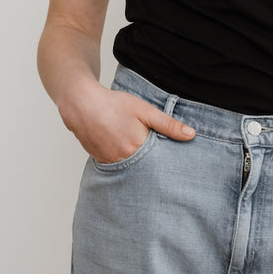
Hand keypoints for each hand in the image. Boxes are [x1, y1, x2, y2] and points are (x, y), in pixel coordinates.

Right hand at [59, 80, 195, 163]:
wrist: (81, 104)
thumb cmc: (114, 104)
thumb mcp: (145, 110)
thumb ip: (168, 125)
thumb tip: (191, 135)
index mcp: (137, 148)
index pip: (159, 163)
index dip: (166, 163)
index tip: (175, 165)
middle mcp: (123, 160)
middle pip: (145, 170)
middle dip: (153, 167)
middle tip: (160, 164)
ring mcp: (109, 162)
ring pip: (130, 169)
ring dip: (137, 165)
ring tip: (142, 157)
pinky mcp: (100, 161)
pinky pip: (117, 167)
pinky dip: (123, 162)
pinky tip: (126, 153)